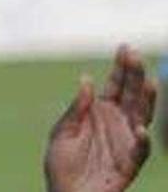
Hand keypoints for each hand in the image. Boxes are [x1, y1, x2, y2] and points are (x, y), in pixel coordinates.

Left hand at [44, 44, 156, 191]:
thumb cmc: (61, 163)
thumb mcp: (62, 132)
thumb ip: (76, 109)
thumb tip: (86, 80)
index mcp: (100, 111)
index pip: (115, 85)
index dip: (121, 67)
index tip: (125, 48)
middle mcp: (117, 122)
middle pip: (131, 95)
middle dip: (135, 75)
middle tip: (136, 55)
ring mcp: (126, 140)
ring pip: (141, 116)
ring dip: (146, 100)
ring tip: (149, 82)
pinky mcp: (130, 162)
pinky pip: (139, 150)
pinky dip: (142, 140)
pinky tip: (140, 128)